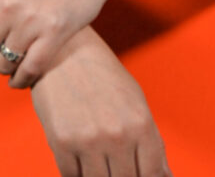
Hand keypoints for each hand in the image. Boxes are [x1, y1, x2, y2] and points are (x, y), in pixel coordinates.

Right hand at [31, 27, 172, 176]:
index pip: (152, 175)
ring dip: (97, 176)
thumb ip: (151, 141)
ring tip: (95, 161)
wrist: (62, 49)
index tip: (136, 173)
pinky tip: (77, 159)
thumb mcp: (134, 100)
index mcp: (141, 123)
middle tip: (112, 164)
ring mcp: (89, 140)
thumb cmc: (101, 75)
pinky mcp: (62, 142)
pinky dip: (76, 173)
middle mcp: (118, 134)